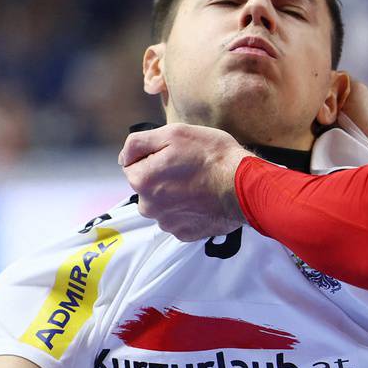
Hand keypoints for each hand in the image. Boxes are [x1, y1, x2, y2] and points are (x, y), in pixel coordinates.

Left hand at [118, 122, 250, 240]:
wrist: (245, 186)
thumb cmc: (211, 156)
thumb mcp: (173, 133)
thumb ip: (138, 143)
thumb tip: (123, 157)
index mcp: (142, 180)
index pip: (133, 165)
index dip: (153, 156)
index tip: (174, 154)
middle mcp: (149, 206)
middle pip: (147, 187)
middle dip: (161, 177)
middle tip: (188, 168)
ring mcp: (167, 223)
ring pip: (162, 204)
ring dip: (174, 195)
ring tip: (198, 185)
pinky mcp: (185, 233)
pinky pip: (179, 219)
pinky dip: (187, 210)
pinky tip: (203, 200)